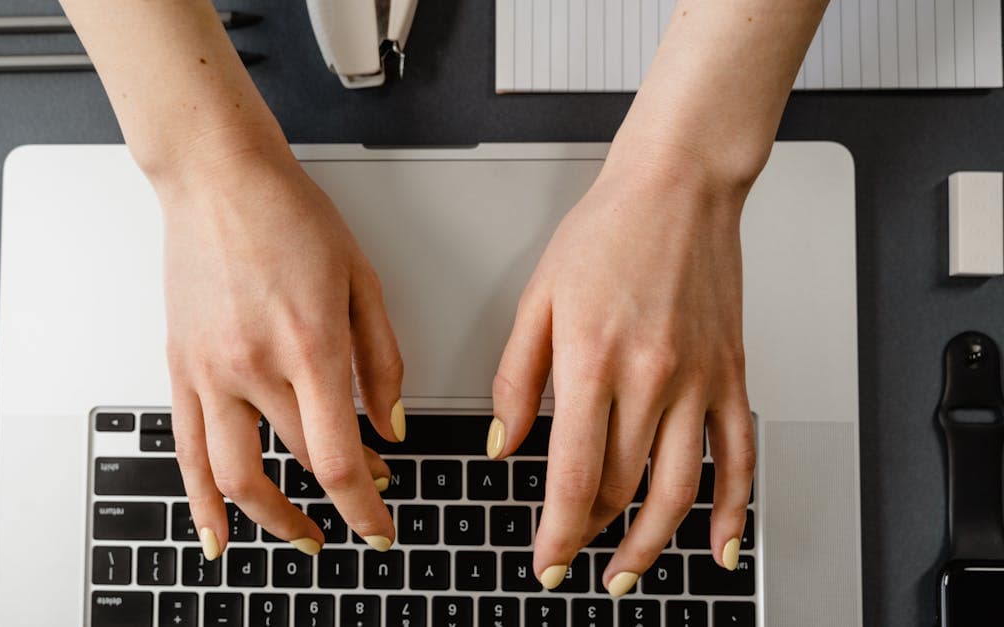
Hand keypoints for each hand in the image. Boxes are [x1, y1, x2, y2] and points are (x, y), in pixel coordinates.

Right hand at [160, 152, 405, 559]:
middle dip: (342, 493)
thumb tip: (392, 426)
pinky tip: (216, 535)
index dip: (364, 507)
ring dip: (272, 518)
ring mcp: (210, 371)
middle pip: (301, 461)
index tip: (380, 527)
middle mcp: (255, 365)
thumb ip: (382, 362)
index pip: (339, 458)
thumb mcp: (361, 281)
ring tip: (299, 535)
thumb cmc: (290, 216)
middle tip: (363, 497)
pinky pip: (185, 451)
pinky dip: (200, 502)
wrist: (217, 178)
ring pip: (237, 474)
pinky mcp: (180, 368)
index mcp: (310, 344)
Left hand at [491, 152, 755, 594]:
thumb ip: (515, 379)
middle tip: (569, 557)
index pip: (573, 474)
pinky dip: (733, 510)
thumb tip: (504, 445)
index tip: (545, 560)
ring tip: (626, 572)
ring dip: (651, 544)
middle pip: (620, 487)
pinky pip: (739, 456)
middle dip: (589, 535)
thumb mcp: (538, 300)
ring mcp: (699, 381)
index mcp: (593, 360)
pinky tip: (718, 547)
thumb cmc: (606, 233)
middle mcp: (652, 377)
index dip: (557, 530)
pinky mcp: (732, 375)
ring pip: (678, 489)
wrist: (678, 186)